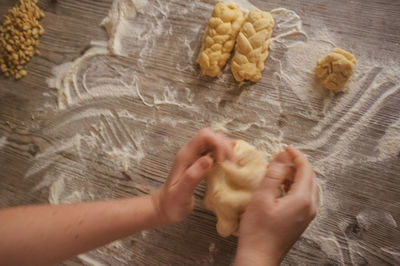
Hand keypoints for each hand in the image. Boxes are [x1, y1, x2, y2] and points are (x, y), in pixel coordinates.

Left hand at [152, 128, 235, 224]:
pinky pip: (215, 150)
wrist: (165, 207)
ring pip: (215, 141)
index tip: (222, 163)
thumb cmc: (172, 203)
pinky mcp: (200, 162)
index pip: (205, 136)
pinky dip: (225, 154)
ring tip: (232, 166)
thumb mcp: (181, 193)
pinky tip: (230, 163)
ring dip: (227, 150)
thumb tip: (208, 160)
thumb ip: (192, 176)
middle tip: (232, 165)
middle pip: (212, 135)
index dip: (218, 145)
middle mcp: (190, 152)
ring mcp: (196, 155)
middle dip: (225, 147)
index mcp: (185, 155)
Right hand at [235, 147, 318, 265]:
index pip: (306, 169)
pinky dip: (293, 186)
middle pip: (309, 177)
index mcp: (302, 199)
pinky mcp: (301, 220)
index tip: (285, 148)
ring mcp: (307, 215)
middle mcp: (310, 207)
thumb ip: (274, 175)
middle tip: (280, 158)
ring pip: (306, 186)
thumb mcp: (262, 198)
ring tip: (277, 171)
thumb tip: (282, 157)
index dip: (296, 155)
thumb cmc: (258, 231)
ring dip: (294, 175)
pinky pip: (302, 197)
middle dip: (296, 164)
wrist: (259, 256)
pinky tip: (279, 187)